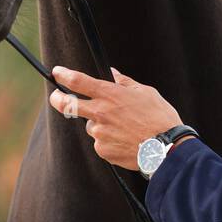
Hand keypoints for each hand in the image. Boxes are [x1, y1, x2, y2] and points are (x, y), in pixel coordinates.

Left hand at [49, 64, 181, 169]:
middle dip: (57, 98)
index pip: (78, 81)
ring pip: (91, 126)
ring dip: (100, 124)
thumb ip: (125, 82)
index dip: (63, 75)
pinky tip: (126, 140)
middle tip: (56, 96)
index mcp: (110, 95)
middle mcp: (100, 113)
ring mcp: (99, 133)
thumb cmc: (159, 118)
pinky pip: (101, 142)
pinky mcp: (102, 150)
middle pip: (67, 104)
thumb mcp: (145, 92)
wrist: (165, 148)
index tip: (57, 72)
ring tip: (124, 128)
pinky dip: (109, 140)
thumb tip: (113, 73)